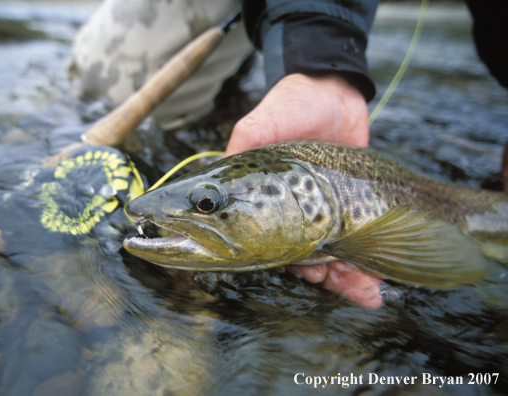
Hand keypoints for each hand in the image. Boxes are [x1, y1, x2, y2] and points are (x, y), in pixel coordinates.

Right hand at [226, 73, 382, 308]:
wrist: (336, 91)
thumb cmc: (292, 105)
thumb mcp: (261, 124)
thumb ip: (242, 148)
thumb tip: (214, 175)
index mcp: (262, 202)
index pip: (264, 242)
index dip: (280, 262)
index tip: (303, 272)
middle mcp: (289, 214)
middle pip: (300, 259)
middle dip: (321, 277)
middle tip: (340, 283)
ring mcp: (321, 214)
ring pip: (330, 259)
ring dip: (347, 280)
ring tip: (369, 293)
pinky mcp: (349, 210)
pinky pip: (354, 245)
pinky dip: (365, 268)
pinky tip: (377, 282)